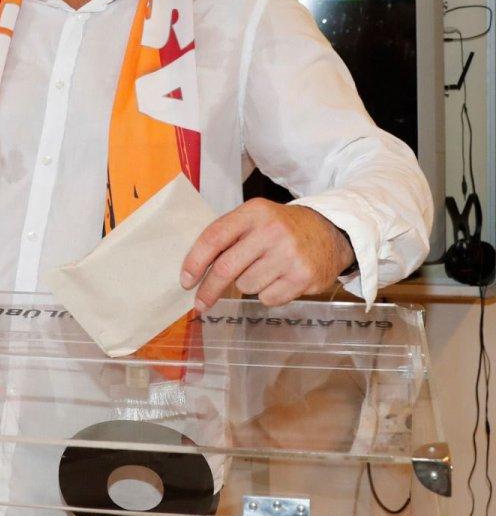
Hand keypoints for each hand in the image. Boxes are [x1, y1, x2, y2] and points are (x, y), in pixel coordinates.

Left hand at [180, 200, 355, 311]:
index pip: (214, 238)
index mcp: (254, 213)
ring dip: (247, 285)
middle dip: (208, 290)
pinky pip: (268, 298)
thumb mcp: (255, 218)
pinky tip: (280, 279)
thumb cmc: (281, 228)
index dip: (195, 262)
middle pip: (226, 269)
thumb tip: (194, 270)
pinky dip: (267, 294)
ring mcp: (289, 255)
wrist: (330, 231)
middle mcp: (272, 231)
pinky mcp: (303, 277)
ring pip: (246, 286)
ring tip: (264, 270)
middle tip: (200, 303)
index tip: (186, 281)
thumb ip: (227, 237)